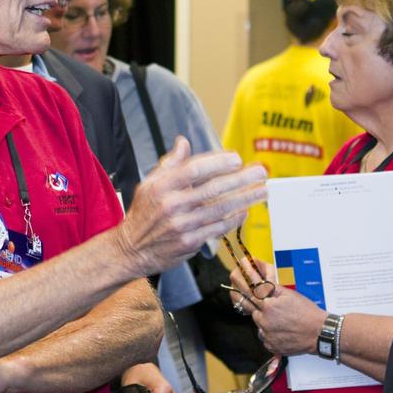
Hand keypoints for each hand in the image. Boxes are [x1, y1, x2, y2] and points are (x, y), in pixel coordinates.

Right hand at [115, 137, 266, 277]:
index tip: (237, 158)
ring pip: (220, 209)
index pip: (194, 170)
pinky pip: (217, 228)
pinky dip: (233, 219)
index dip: (218, 163)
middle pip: (213, 188)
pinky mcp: (188, 242)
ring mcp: (181, 225)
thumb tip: (184, 142)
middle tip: (261, 172)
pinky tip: (245, 211)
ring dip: (245, 199)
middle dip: (241, 179)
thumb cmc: (143, 213)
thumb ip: (170, 163)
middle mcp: (172, 205)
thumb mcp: (149, 183)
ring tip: (262, 191)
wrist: (130, 250)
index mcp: (162, 186)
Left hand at [231, 259, 321, 357]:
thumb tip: (261, 279)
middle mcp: (264, 321)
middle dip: (256, 305)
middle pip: (252, 310)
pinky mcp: (271, 346)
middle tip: (264, 304)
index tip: (235, 275)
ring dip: (265, 319)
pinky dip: (271, 332)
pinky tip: (283, 329)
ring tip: (282, 319)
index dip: (241, 283)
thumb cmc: (307, 312)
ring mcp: (266, 335)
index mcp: (268, 306)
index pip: (249, 292)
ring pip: (259, 324)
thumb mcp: (289, 294)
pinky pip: (265, 336)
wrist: (319, 332)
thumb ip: (271, 287)